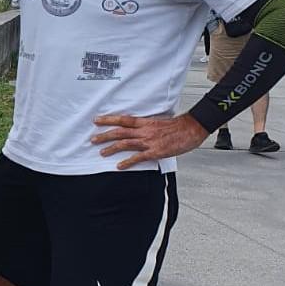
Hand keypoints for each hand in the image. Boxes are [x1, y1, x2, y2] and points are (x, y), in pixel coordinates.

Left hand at [91, 113, 207, 169]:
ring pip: (125, 144)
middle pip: (120, 132)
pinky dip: (127, 162)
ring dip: (112, 148)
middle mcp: (144, 131)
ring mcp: (149, 141)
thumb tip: (137, 130)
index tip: (97, 120)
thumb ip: (146, 127)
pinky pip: (138, 157)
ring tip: (102, 152)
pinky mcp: (155, 152)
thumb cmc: (177, 126)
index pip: (123, 119)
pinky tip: (119, 166)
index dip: (108, 119)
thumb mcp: (158, 122)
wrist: (191, 128)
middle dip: (105, 135)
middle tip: (93, 139)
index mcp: (145, 122)